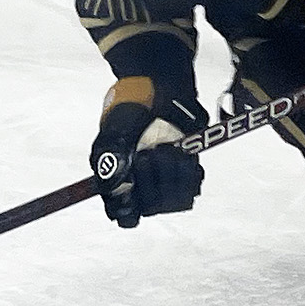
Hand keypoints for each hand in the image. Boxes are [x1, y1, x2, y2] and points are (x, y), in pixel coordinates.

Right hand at [89, 77, 205, 227]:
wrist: (161, 89)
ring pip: (174, 201)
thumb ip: (111, 156)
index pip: (125, 216)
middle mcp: (142, 186)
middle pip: (152, 208)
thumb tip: (111, 186)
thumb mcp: (115, 128)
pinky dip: (191, 172)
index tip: (133, 187)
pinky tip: (185, 154)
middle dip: (153, 180)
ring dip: (173, 175)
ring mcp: (165, 181)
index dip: (130, 209)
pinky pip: (193, 188)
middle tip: (150, 154)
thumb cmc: (132, 107)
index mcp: (118, 181)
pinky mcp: (186, 173)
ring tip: (169, 149)